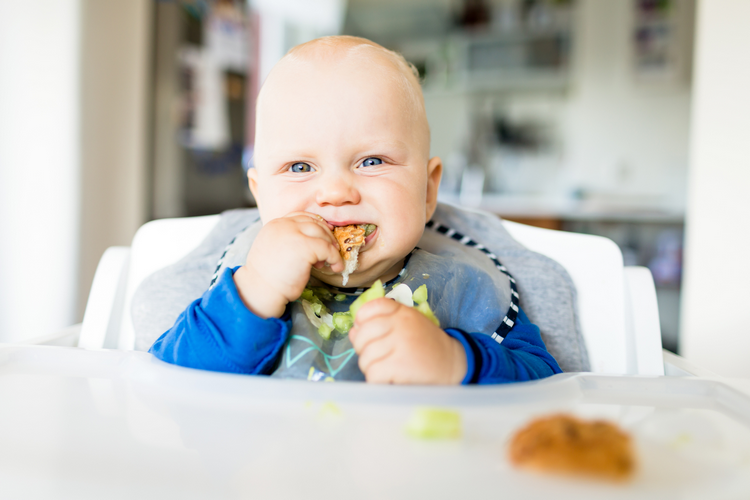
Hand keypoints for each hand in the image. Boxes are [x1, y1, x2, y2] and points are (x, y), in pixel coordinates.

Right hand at [233, 212, 343, 317]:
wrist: (262, 290)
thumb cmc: (268, 276)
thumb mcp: (274, 249)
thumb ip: (289, 240)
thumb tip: (312, 241)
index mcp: (275, 224)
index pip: (301, 216)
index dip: (316, 225)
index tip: (324, 235)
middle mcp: (284, 225)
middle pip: (314, 223)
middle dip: (326, 236)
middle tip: (331, 250)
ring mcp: (294, 234)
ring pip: (322, 234)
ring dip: (330, 247)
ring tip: (329, 261)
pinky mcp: (305, 247)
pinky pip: (327, 249)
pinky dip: (335, 258)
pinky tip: (336, 267)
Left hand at [348, 298, 466, 384]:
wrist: (452, 364)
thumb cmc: (426, 344)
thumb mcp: (407, 324)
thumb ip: (381, 323)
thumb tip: (353, 331)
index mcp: (401, 312)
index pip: (369, 308)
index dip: (362, 322)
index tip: (370, 333)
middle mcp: (400, 324)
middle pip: (362, 336)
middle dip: (364, 350)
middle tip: (378, 357)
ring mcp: (400, 344)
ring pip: (365, 358)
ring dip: (372, 368)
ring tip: (388, 368)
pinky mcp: (400, 365)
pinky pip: (373, 374)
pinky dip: (378, 380)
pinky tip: (390, 378)